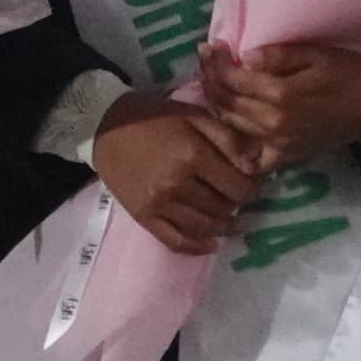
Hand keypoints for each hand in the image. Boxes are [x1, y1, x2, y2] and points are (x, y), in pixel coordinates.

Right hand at [88, 91, 258, 255]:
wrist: (104, 126)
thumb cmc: (153, 116)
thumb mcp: (194, 114)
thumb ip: (227, 138)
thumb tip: (256, 165)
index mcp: (192, 155)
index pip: (238, 187)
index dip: (250, 186)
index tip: (249, 181)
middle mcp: (177, 185)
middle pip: (223, 209)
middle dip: (235, 203)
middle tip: (233, 194)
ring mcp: (159, 205)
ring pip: (204, 227)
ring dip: (221, 224)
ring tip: (226, 216)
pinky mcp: (144, 217)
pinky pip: (176, 241)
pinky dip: (197, 247)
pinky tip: (211, 244)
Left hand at [198, 41, 360, 173]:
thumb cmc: (346, 74)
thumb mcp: (315, 54)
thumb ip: (277, 57)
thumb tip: (243, 58)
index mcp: (281, 96)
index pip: (233, 79)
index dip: (216, 63)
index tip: (209, 47)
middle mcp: (273, 124)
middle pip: (227, 102)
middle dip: (210, 79)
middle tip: (204, 60)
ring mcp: (277, 144)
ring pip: (231, 125)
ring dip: (216, 103)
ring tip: (210, 82)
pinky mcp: (284, 156)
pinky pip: (251, 156)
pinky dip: (235, 144)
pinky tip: (227, 125)